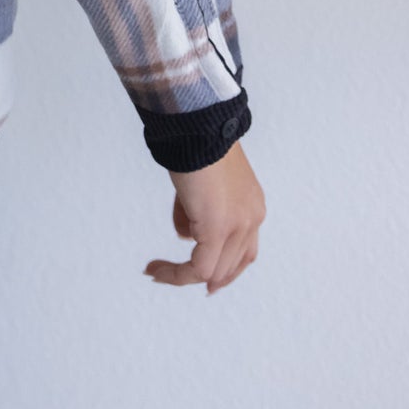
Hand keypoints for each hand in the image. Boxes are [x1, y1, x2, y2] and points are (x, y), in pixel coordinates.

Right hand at [143, 141, 265, 294]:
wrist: (197, 127)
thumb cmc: (196, 143)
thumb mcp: (203, 183)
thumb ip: (199, 210)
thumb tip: (187, 235)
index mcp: (252, 206)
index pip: (245, 251)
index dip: (226, 270)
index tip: (206, 281)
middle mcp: (252, 219)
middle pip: (230, 265)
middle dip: (203, 276)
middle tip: (170, 275)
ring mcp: (238, 226)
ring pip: (213, 271)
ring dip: (182, 275)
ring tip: (156, 270)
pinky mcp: (217, 230)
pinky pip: (198, 267)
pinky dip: (176, 274)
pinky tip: (157, 269)